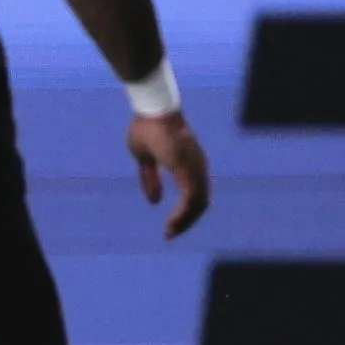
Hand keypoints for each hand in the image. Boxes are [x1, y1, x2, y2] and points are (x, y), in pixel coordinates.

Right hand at [126, 112, 210, 239]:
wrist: (152, 109)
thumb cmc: (147, 127)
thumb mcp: (144, 158)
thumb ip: (150, 179)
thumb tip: (155, 202)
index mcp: (188, 165)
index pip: (195, 195)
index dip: (184, 213)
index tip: (169, 227)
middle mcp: (197, 168)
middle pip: (200, 203)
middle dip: (186, 222)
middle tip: (170, 235)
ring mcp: (195, 168)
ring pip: (199, 204)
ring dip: (186, 221)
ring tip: (170, 232)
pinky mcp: (188, 168)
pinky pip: (192, 198)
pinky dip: (184, 214)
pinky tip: (172, 222)